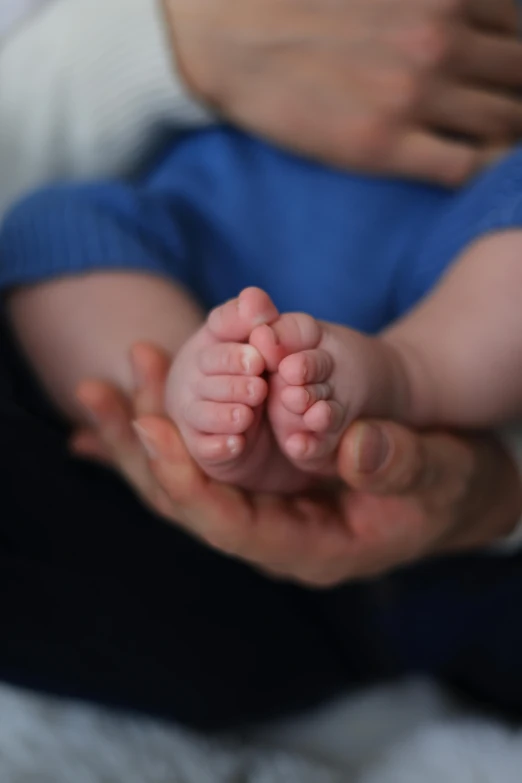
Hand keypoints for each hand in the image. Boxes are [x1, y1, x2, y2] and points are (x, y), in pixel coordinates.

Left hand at [72, 344, 521, 586]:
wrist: (447, 486)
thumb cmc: (447, 487)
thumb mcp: (437, 476)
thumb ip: (399, 465)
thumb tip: (354, 445)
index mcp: (309, 549)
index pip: (231, 526)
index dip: (187, 483)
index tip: (150, 431)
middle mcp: (273, 533)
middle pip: (190, 502)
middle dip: (142, 451)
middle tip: (101, 392)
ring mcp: (264, 507)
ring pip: (189, 476)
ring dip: (146, 429)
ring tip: (107, 381)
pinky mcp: (262, 481)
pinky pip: (204, 459)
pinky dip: (170, 428)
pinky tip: (130, 401)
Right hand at [163, 0, 521, 184]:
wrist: (228, 37)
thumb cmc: (294, 2)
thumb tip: (459, 17)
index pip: (515, 28)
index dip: (509, 56)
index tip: (493, 75)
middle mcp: (439, 38)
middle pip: (518, 76)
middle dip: (515, 96)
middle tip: (495, 112)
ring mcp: (414, 94)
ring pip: (504, 123)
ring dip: (504, 136)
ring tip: (485, 141)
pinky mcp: (382, 145)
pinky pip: (466, 167)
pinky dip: (480, 170)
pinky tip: (466, 166)